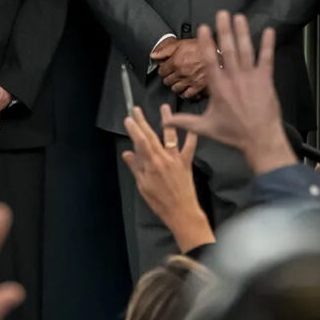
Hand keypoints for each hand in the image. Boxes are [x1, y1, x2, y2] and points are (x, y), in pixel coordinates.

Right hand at [120, 107, 211, 252]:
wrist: (182, 212)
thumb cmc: (160, 202)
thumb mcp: (143, 186)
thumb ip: (136, 168)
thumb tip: (127, 153)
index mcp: (151, 164)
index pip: (140, 141)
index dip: (133, 129)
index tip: (128, 119)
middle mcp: (164, 158)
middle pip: (151, 135)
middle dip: (143, 121)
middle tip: (136, 109)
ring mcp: (176, 159)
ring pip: (170, 136)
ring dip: (167, 121)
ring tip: (164, 107)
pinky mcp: (187, 163)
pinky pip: (190, 147)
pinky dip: (191, 136)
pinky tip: (192, 127)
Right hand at [161, 12, 294, 173]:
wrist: (260, 140)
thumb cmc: (233, 134)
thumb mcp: (205, 128)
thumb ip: (184, 121)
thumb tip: (164, 120)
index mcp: (218, 88)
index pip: (210, 61)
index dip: (206, 43)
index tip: (203, 28)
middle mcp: (234, 79)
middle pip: (229, 50)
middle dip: (225, 30)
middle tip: (222, 14)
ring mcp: (251, 78)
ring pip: (246, 51)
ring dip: (243, 32)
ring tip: (239, 17)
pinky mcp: (266, 80)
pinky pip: (267, 59)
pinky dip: (268, 45)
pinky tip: (269, 31)